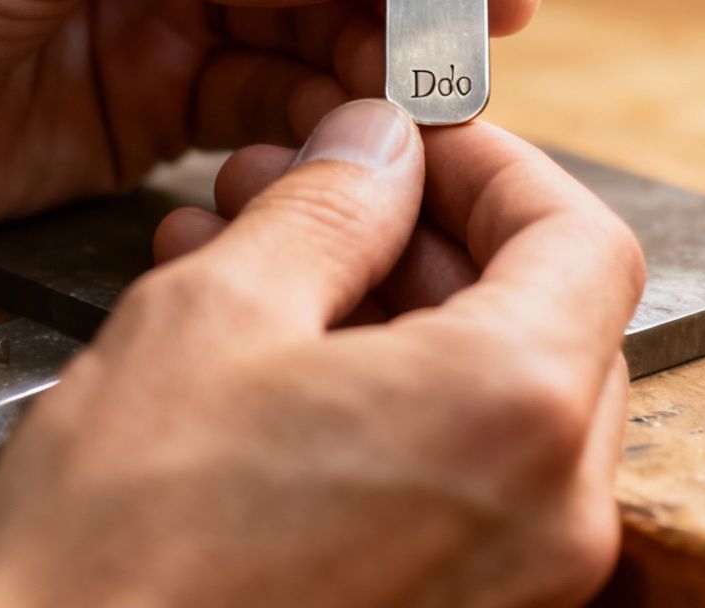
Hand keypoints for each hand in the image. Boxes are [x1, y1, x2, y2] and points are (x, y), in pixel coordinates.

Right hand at [0, 100, 646, 607]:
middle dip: (429, 239)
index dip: (495, 167)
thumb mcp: (213, 320)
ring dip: (398, 318)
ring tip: (266, 272)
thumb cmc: (123, 560)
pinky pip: (463, 487)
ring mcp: (518, 588)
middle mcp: (551, 514)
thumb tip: (378, 147)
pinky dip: (394, 412)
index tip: (421, 142)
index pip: (582, 238)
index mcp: (514, 410)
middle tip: (319, 193)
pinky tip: (280, 373)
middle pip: (550, 320)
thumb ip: (326, 209)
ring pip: (498, 403)